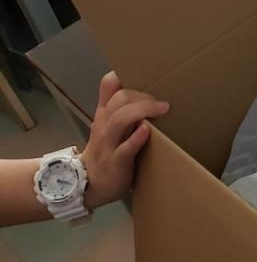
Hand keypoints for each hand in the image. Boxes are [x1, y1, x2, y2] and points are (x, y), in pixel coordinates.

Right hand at [82, 73, 168, 208]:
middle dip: (142, 96)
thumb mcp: (108, 127)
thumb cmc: (105, 151)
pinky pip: (125, 148)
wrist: (89, 184)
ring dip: (142, 111)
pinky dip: (136, 138)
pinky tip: (147, 130)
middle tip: (161, 103)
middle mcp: (104, 125)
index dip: (124, 76)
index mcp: (104, 114)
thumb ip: (120, 109)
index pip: (108, 86)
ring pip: (120, 120)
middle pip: (119, 99)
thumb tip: (144, 91)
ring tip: (162, 109)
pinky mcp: (115, 162)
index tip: (145, 77)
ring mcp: (108, 143)